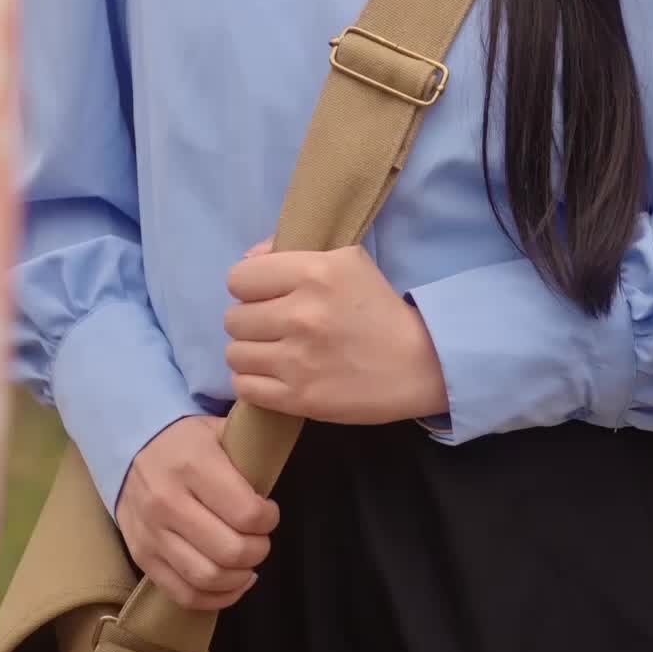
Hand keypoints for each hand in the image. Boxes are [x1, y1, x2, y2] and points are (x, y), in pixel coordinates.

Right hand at [115, 414, 279, 611]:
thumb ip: (249, 453)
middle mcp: (167, 501)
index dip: (268, 519)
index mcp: (192, 464)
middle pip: (230, 551)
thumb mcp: (217, 430)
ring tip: (247, 562)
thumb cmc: (185, 442)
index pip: (246, 512)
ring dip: (239, 577)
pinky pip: (184, 595)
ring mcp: (151, 533)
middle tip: (260, 539)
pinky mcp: (142, 557)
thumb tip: (276, 478)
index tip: (269, 512)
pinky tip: (231, 582)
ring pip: (207, 577)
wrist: (127, 449)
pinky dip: (216, 598)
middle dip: (258, 550)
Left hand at [224, 239, 448, 424]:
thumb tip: (248, 259)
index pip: (239, 277)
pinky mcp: (300, 398)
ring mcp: (298, 360)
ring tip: (273, 352)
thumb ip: (290, 252)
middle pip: (234, 318)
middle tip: (273, 327)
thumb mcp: (345, 260)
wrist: (419, 363)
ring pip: (235, 354)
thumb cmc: (379, 307)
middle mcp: (301, 314)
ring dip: (250, 352)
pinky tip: (273, 375)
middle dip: (250, 321)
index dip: (249, 287)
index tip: (267, 296)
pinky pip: (244, 388)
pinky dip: (253, 382)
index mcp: (313, 273)